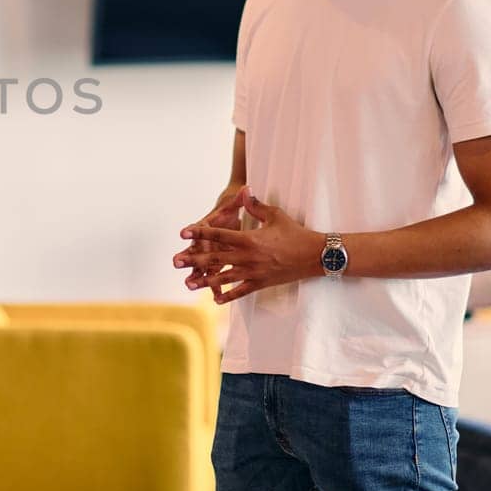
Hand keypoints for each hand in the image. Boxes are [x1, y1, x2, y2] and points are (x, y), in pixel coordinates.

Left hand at [173, 186, 322, 303]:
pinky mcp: (261, 283)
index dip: (199, 233)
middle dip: (194, 259)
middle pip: (215, 258)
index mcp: (249, 239)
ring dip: (204, 280)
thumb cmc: (296, 233)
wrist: (315, 255)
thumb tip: (245, 192)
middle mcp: (248, 257)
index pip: (219, 235)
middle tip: (176, 261)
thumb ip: (256, 206)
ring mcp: (254, 272)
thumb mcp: (275, 215)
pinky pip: (241, 291)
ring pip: (224, 277)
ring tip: (188, 284)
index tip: (183, 233)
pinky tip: (215, 299)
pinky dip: (228, 295)